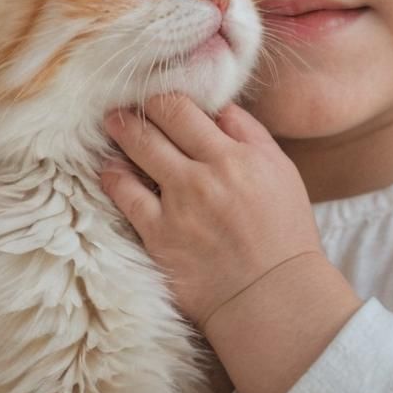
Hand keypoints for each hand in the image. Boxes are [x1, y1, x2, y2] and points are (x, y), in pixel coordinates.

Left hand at [101, 95, 323, 327]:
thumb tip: (218, 108)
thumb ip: (249, 133)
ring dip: (121, 134)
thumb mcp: (280, 170)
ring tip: (113, 126)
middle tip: (124, 105)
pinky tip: (110, 169)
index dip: (164, 97)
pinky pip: (124, 196)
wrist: (272, 296)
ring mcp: (179, 205)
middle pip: (158, 123)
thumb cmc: (282, 231)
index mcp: (237, 156)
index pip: (186, 110)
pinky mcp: (159, 237)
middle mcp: (205, 175)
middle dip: (138, 110)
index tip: (156, 96)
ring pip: (137, 152)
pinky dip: (114, 177)